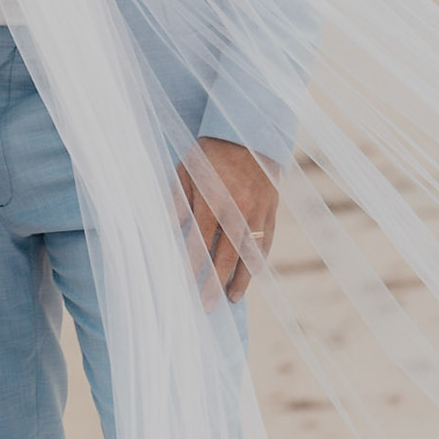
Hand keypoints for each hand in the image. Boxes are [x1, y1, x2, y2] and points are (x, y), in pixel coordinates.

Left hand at [175, 137, 278, 309]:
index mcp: (211, 199)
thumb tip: (167, 229)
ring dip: (241, 279)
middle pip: (225, 255)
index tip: (184, 285)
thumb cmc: (208, 153)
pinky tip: (251, 274)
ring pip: (250, 254)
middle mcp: (236, 209)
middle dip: (215, 283)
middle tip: (207, 305)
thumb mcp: (185, 171)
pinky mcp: (271, 209)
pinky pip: (266, 241)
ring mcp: (257, 211)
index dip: (192, 266)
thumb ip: (177, 200)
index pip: (200, 242)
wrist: (247, 133)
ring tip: (231, 299)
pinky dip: (259, 260)